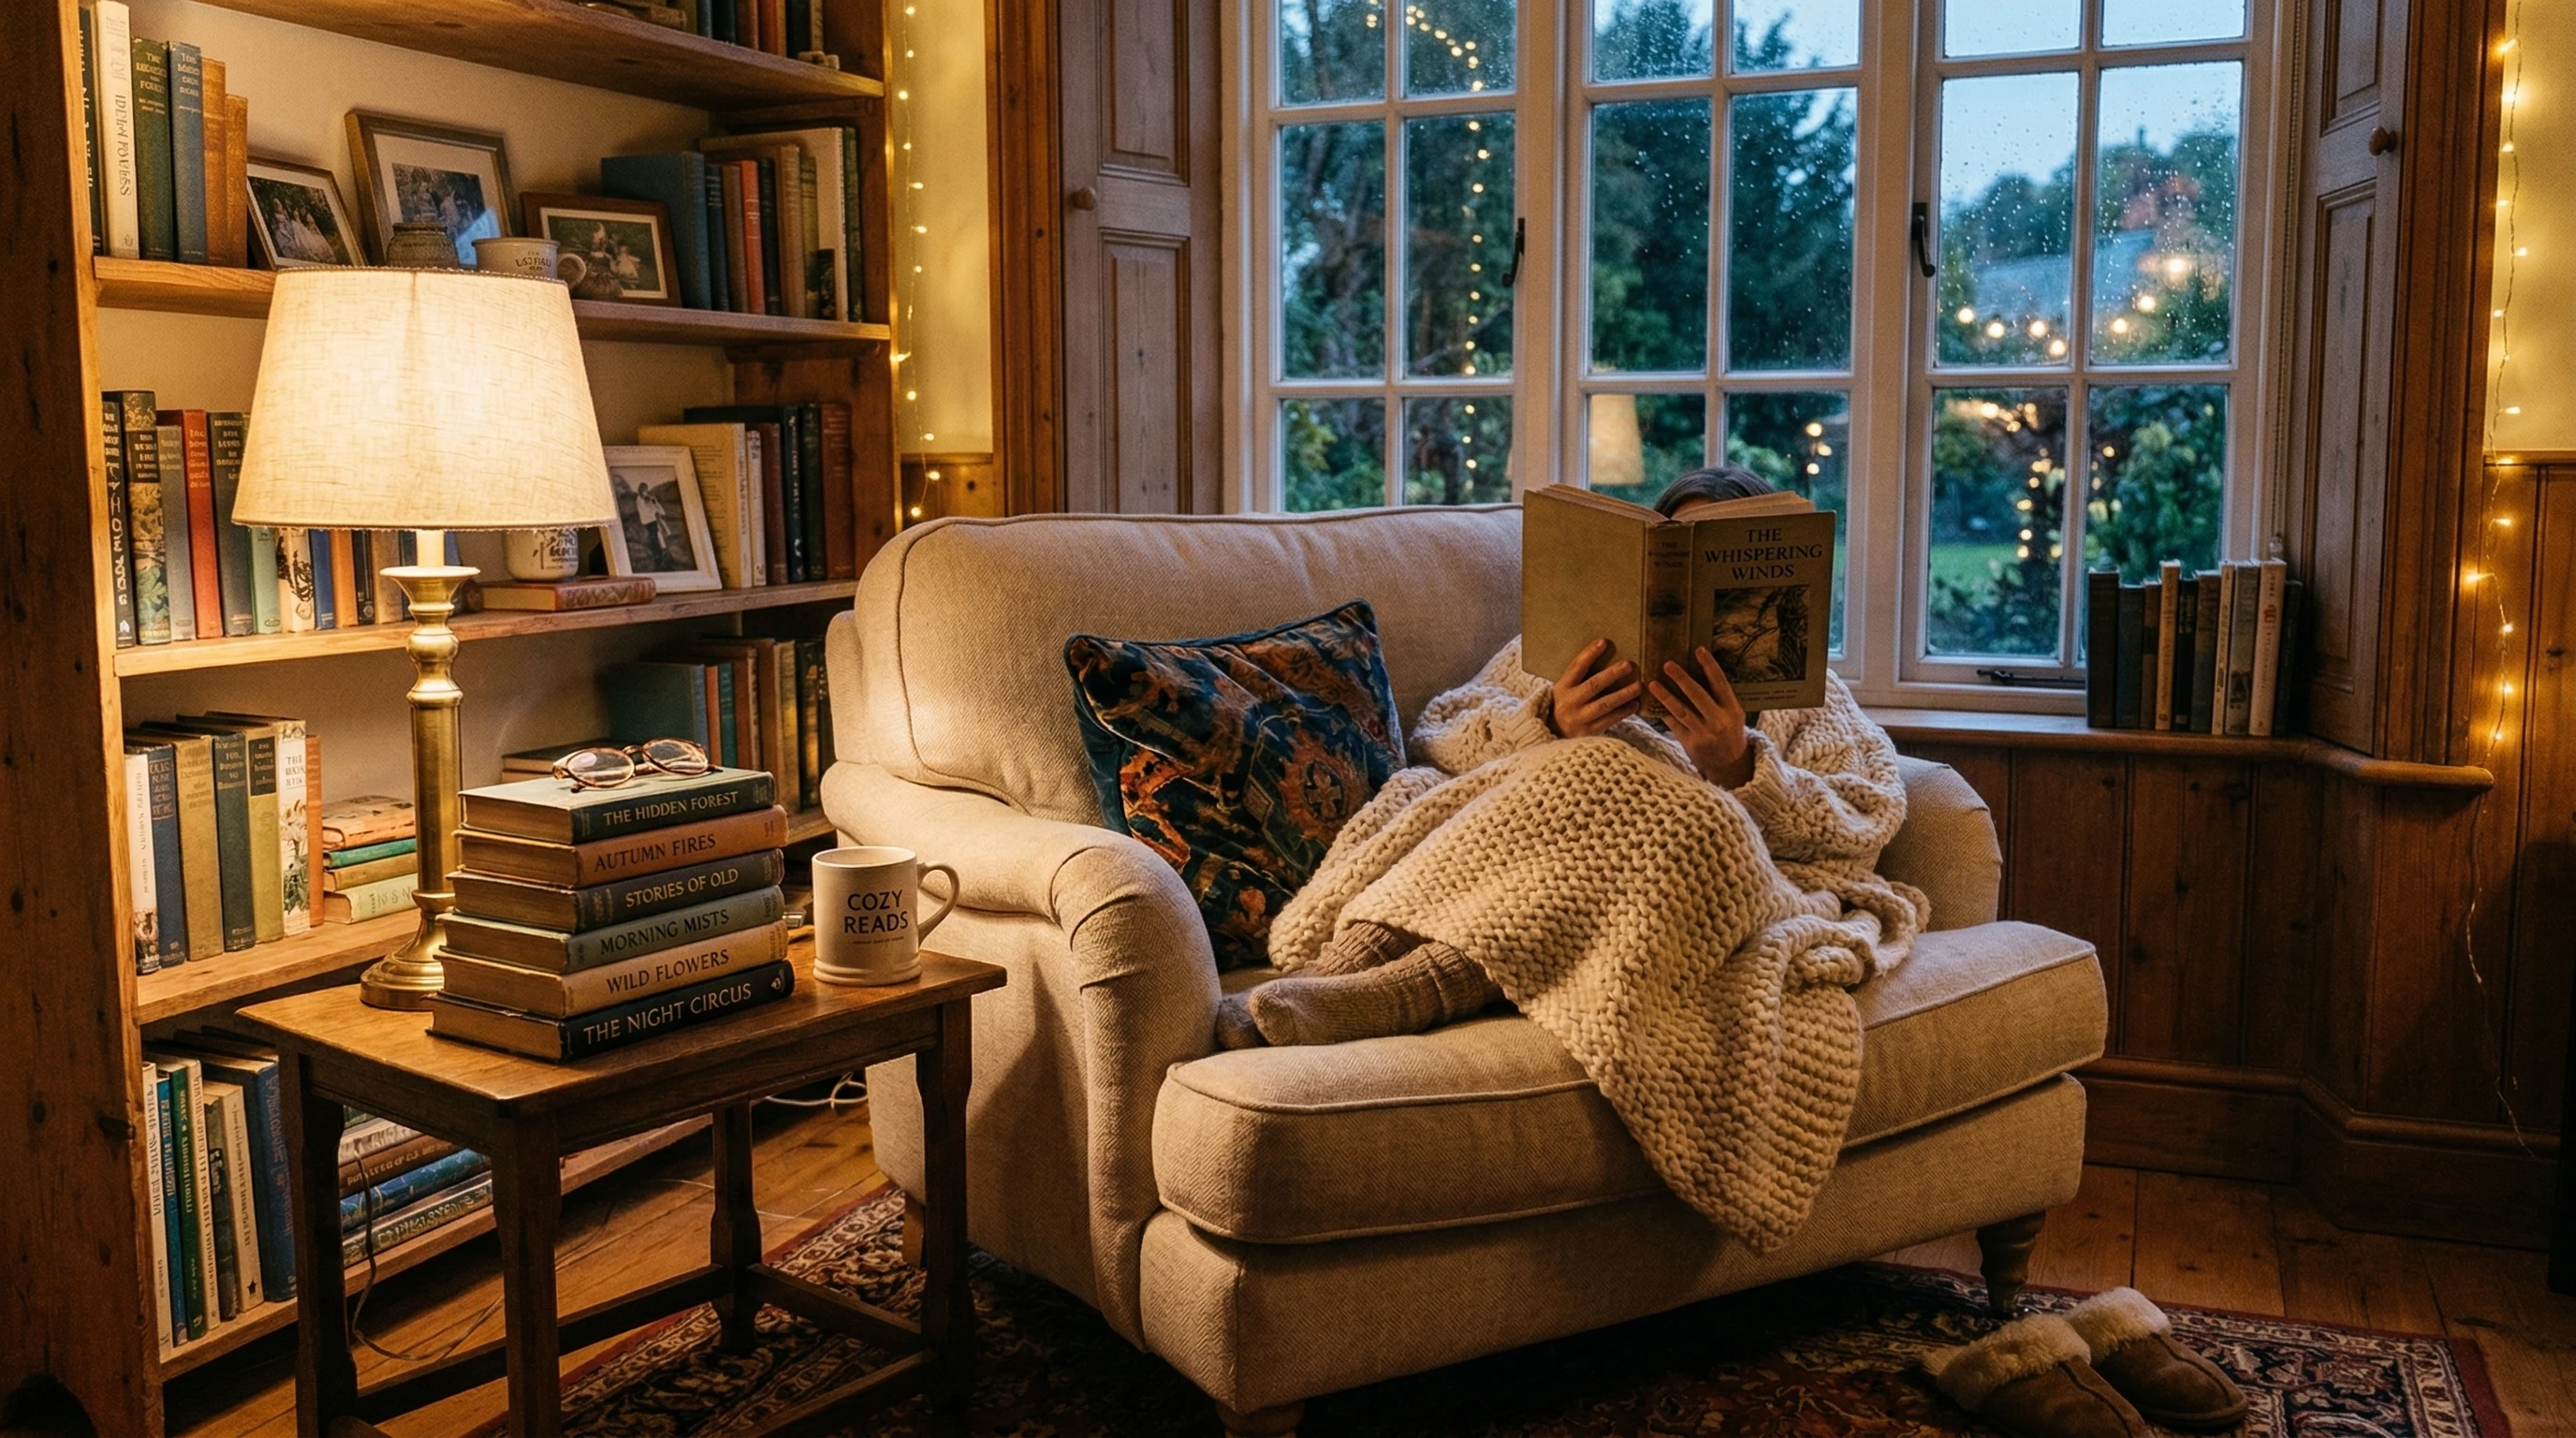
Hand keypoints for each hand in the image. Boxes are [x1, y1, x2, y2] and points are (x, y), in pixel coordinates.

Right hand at [1547, 639, 1642, 738]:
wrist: (1554, 734)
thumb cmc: (1566, 705)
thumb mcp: (1565, 689)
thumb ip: (1580, 677)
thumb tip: (1603, 652)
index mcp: (1562, 687)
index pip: (1576, 667)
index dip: (1589, 654)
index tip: (1603, 642)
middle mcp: (1569, 702)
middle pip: (1593, 685)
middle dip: (1612, 674)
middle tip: (1628, 664)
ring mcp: (1579, 718)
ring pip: (1604, 704)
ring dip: (1623, 694)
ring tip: (1639, 686)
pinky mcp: (1588, 732)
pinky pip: (1609, 720)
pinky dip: (1623, 712)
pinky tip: (1634, 705)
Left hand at [1648, 647, 1755, 787]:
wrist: (1730, 765)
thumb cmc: (1730, 733)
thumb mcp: (1733, 714)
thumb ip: (1719, 697)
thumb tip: (1698, 671)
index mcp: (1732, 709)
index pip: (1721, 683)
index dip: (1710, 666)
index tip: (1699, 649)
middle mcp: (1719, 720)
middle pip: (1698, 695)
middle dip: (1682, 679)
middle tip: (1667, 664)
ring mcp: (1704, 733)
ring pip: (1682, 711)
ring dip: (1665, 696)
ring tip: (1651, 684)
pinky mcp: (1690, 743)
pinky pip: (1674, 724)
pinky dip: (1662, 713)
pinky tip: (1651, 702)